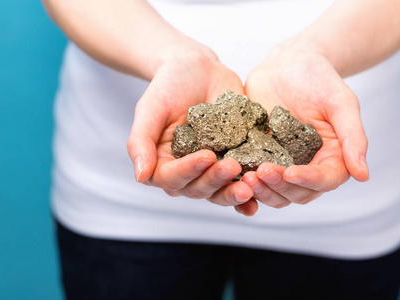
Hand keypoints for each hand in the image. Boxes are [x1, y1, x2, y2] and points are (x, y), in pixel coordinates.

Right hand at [127, 50, 253, 206]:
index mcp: (163, 162)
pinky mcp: (235, 161)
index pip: (172, 178)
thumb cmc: (169, 85)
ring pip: (220, 191)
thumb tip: (140, 176)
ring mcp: (212, 169)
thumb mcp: (151, 108)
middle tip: (231, 166)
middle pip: (199, 189)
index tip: (206, 155)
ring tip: (249, 184)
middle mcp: (187, 171)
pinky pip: (241, 181)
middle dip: (215, 181)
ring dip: (234, 193)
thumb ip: (140, 141)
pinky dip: (251, 193)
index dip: (188, 171)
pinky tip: (260, 196)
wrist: (199, 69)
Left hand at [238, 45, 368, 214]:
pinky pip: (253, 179)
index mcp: (332, 157)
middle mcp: (307, 166)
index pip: (325, 180)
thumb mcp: (341, 102)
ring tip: (244, 176)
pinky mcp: (259, 158)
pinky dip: (244, 183)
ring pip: (274, 192)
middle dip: (279, 187)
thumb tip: (364, 175)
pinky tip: (230, 173)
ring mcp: (282, 164)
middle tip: (260, 172)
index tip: (289, 172)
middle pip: (297, 193)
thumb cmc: (318, 78)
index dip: (308, 181)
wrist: (287, 64)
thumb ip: (353, 137)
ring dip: (261, 191)